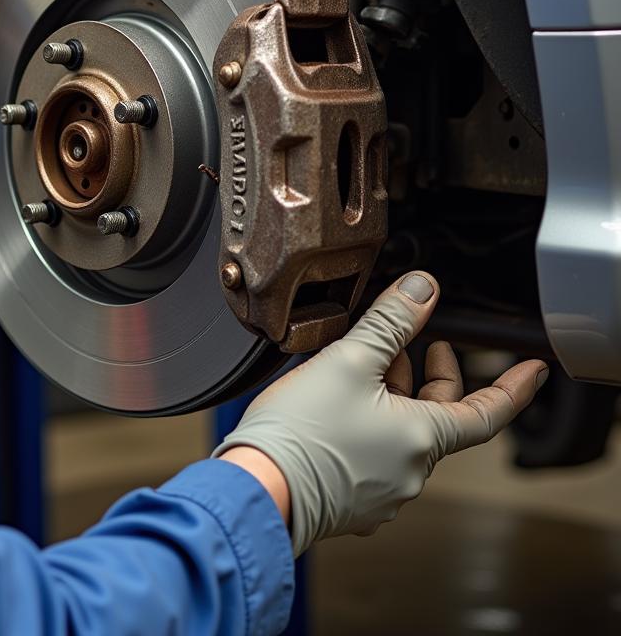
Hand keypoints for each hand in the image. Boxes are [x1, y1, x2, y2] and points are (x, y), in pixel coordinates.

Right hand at [215, 271, 546, 556]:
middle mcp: (411, 471)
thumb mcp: (348, 360)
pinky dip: (369, 425)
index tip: (532, 370)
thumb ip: (390, 320)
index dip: (513, 386)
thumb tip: (422, 289)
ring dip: (392, 397)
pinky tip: (336, 405)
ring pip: (403, 433)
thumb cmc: (301, 432)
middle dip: (426, 374)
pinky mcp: (353, 501)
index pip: (488, 411)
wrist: (257, 487)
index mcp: (423, 438)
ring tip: (356, 367)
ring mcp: (383, 492)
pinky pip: (375, 455)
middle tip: (410, 342)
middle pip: (438, 415)